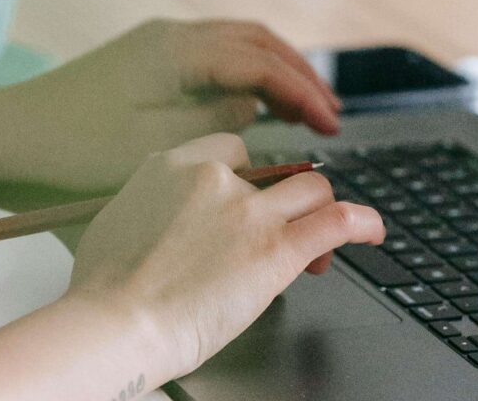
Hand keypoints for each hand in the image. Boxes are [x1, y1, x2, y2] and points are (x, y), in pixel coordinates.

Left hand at [0, 19, 340, 188]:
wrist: (8, 135)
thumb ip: (216, 120)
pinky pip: (215, 52)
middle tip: (330, 115)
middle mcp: (172, 35)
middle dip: (300, 76)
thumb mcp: (155, 146)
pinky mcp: (146, 55)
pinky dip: (247, 71)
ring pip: (238, 42)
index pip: (261, 64)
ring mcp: (158, 41)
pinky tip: (256, 99)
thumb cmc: (72, 148)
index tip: (330, 125)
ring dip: (276, 70)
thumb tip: (253, 106)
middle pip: (257, 42)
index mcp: (177, 51)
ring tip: (305, 107)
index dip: (302, 93)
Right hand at [67, 133, 384, 383]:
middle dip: (283, 202)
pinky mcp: (277, 249)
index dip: (248, 177)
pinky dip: (363, 222)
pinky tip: (372, 230)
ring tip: (319, 247)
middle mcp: (216, 179)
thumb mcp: (118, 220)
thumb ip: (152, 204)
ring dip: (320, 213)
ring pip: (311, 190)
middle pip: (275, 170)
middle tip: (280, 235)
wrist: (113, 326)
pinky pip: (337, 222)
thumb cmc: (104, 291)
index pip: (233, 150)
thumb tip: (161, 213)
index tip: (250, 201)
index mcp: (173, 165)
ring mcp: (250, 212)